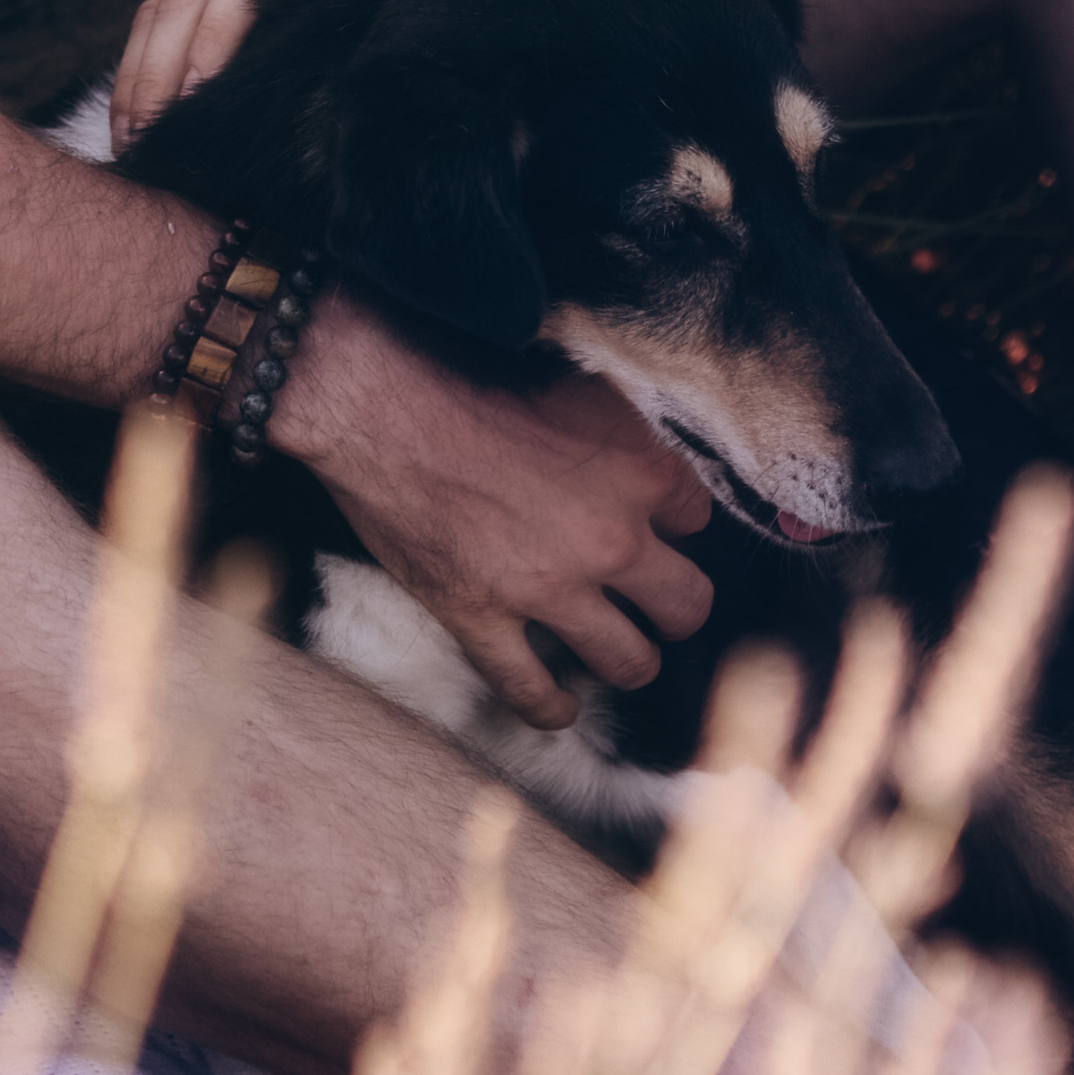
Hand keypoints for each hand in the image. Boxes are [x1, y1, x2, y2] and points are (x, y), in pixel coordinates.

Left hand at [111, 0, 359, 147]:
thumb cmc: (345, 32)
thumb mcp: (280, 58)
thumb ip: (236, 86)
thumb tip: (180, 154)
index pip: (160, 16)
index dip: (136, 75)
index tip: (125, 139)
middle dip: (160, 67)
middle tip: (155, 130)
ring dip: (218, 28)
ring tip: (202, 84)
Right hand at [279, 306, 713, 727]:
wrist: (376, 396)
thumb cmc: (465, 368)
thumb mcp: (568, 380)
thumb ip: (615, 428)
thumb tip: (630, 451)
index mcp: (636, 467)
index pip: (697, 516)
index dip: (675, 520)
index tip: (656, 521)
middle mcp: (608, 536)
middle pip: (686, 603)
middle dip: (675, 605)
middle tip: (654, 598)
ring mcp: (547, 587)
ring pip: (629, 661)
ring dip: (629, 659)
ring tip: (620, 651)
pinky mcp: (483, 618)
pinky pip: (530, 690)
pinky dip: (551, 706)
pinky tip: (561, 706)